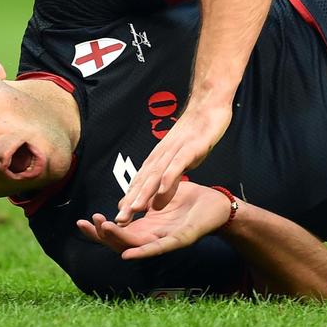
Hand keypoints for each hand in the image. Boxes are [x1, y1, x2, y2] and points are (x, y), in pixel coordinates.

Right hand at [77, 182, 231, 258]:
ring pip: (135, 245)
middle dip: (100, 235)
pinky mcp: (180, 240)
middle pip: (120, 241)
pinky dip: (142, 252)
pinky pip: (159, 248)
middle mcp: (153, 237)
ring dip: (117, 239)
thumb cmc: (190, 200)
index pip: (118, 231)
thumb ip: (143, 199)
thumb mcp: (160, 196)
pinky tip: (127, 254)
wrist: (217, 204)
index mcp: (147, 227)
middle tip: (85, 223)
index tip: (82, 220)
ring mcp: (165, 240)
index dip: (99, 228)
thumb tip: (124, 196)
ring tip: (102, 228)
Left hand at [115, 101, 232, 221]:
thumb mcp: (180, 158)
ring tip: (134, 210)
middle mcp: (162, 155)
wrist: (208, 106)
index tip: (119, 220)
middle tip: (119, 220)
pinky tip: (162, 191)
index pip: (140, 182)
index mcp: (159, 158)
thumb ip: (168, 176)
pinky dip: (168, 178)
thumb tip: (158, 196)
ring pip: (156, 174)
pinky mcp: (190, 148)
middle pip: (144, 181)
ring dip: (144, 193)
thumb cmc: (194, 133)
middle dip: (131, 201)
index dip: (129, 200)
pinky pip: (177, 164)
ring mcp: (175, 151)